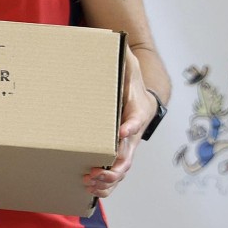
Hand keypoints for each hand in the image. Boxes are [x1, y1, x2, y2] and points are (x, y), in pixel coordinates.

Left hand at [87, 45, 153, 197]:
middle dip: (115, 166)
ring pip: (122, 170)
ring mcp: (127, 146)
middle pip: (129, 154)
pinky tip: (88, 189)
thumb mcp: (127, 62)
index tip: (122, 131)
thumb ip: (121, 55)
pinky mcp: (117, 154)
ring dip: (108, 180)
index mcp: (137, 109)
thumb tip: (112, 38)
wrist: (138, 95)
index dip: (131, 125)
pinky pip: (114, 174)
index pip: (137, 117)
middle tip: (97, 170)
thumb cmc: (129, 79)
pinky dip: (105, 185)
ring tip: (90, 183)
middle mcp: (134, 132)